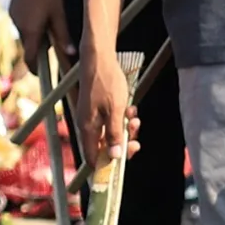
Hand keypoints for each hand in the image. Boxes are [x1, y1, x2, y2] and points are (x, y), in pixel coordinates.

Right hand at [10, 0, 71, 70]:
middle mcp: (19, 27)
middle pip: (30, 46)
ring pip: (27, 34)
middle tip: (54, 44)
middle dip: (40, 49)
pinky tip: (40, 13)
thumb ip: (64, 36)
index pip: (30, 59)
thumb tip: (71, 54)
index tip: (42, 75)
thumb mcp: (59, 15)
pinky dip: (31, 25)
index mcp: (31, 32)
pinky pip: (23, 23)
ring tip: (49, 22)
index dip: (36, 69)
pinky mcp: (13, 9)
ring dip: (36, 35)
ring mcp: (14, 17)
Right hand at [76, 43, 140, 166]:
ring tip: (134, 117)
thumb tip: (114, 157)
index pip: (93, 157)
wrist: (100, 58)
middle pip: (106, 147)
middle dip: (124, 144)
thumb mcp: (115, 111)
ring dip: (126, 129)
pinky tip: (130, 108)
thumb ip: (114, 134)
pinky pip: (113, 120)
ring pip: (112, 133)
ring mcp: (93, 116)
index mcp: (88, 128)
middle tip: (136, 140)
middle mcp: (88, 124)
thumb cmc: (106, 82)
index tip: (122, 166)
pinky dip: (123, 118)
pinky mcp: (99, 108)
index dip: (107, 165)